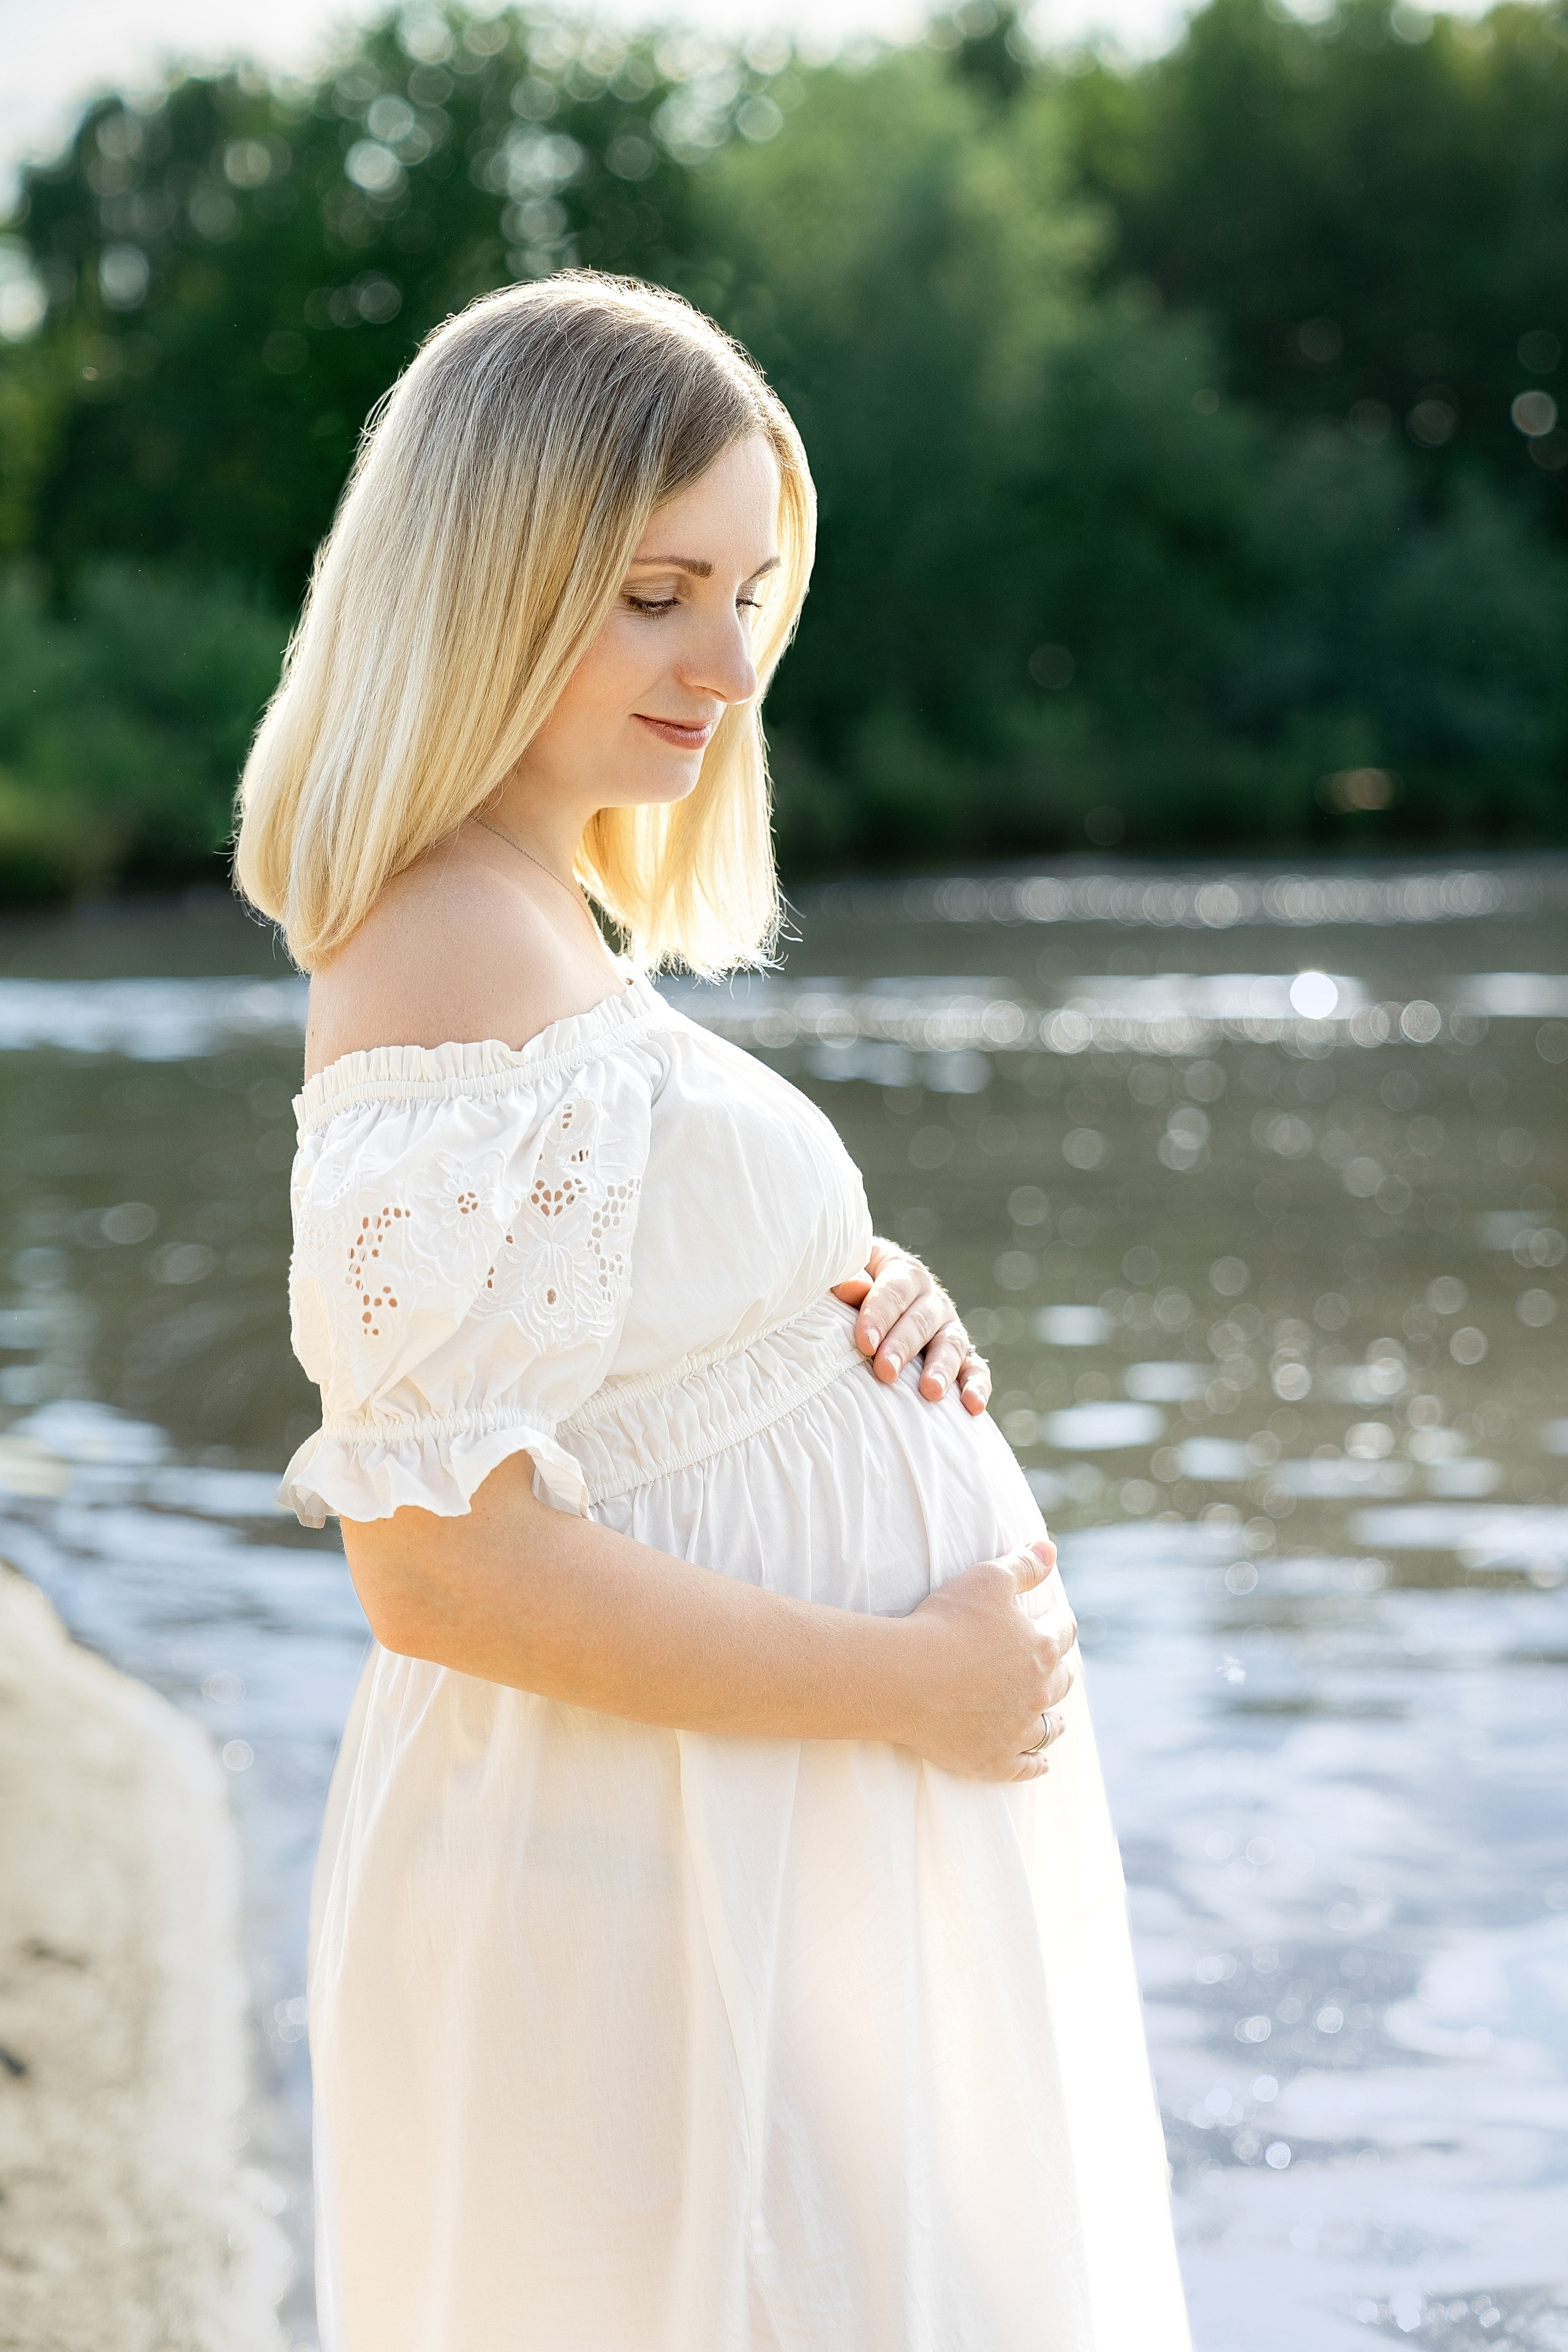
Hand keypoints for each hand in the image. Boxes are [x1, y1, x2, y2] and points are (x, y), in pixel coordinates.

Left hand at [832, 1237, 990, 1414]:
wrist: (867, 1302)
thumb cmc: (848, 1291)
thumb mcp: (845, 1274)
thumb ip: (845, 1277)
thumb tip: (854, 1286)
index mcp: (903, 1272)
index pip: (895, 1291)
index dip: (880, 1316)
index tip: (865, 1343)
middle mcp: (930, 1299)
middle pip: (921, 1321)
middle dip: (903, 1347)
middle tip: (886, 1372)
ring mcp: (948, 1327)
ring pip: (951, 1344)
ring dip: (941, 1368)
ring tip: (930, 1391)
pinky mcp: (960, 1355)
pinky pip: (974, 1368)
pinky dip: (977, 1386)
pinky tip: (973, 1407)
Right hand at [894, 1537, 1076, 1781]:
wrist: (904, 1679)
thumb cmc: (943, 1622)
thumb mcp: (986, 1579)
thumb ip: (1022, 1565)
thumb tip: (1051, 1549)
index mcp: (1039, 1648)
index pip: (1063, 1630)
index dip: (1060, 1620)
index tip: (1057, 1615)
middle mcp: (1037, 1693)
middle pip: (1061, 1680)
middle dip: (1060, 1668)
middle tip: (1055, 1662)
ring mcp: (1016, 1731)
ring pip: (1049, 1727)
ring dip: (1054, 1718)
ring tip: (1056, 1716)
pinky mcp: (992, 1760)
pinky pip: (1025, 1767)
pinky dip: (1036, 1764)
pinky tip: (1042, 1763)